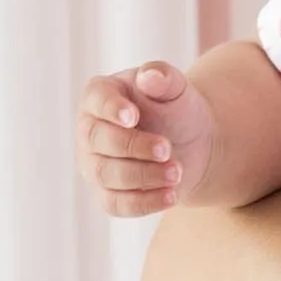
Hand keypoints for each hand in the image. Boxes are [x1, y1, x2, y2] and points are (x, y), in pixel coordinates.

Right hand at [79, 61, 215, 215]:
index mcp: (99, 96)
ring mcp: (94, 164)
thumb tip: (150, 76)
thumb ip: (164, 78)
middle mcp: (89, 130)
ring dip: (143, 176)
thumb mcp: (176, 89)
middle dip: (135, 147)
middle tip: (168, 148)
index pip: (96, 100)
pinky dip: (144, 202)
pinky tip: (171, 195)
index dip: (111, 109)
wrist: (192, 144)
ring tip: (177, 172)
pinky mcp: (107, 193)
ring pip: (106, 175)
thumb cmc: (176, 109)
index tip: (134, 116)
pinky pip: (116, 204)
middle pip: (99, 141)